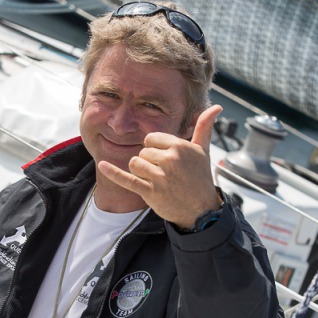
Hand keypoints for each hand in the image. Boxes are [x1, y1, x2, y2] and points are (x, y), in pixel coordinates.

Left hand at [98, 105, 222, 227]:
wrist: (201, 210)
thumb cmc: (200, 178)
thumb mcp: (203, 151)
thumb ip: (204, 127)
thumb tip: (215, 107)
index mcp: (180, 146)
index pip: (151, 138)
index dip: (155, 149)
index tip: (166, 160)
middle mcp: (170, 160)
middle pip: (142, 152)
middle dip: (149, 162)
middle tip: (166, 174)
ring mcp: (159, 177)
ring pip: (134, 163)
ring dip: (141, 172)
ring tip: (156, 180)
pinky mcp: (150, 192)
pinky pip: (127, 179)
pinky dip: (113, 172)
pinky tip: (101, 164)